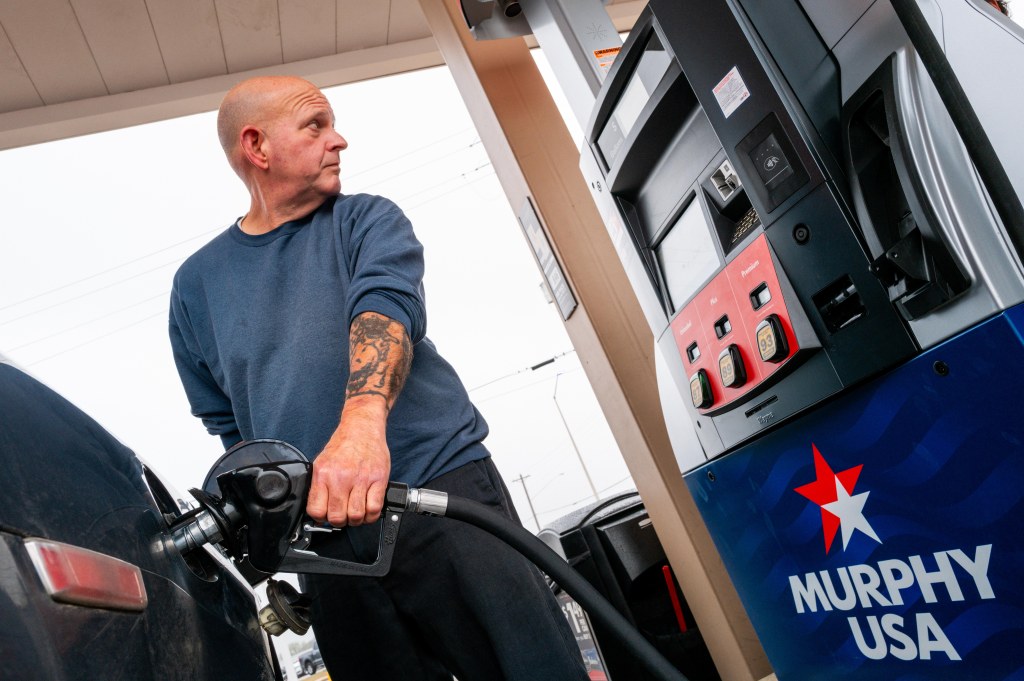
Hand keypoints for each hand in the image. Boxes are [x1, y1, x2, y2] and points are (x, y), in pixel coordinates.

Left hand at [306, 396, 390, 525]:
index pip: (316, 511)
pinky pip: (374, 508)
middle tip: (343, 515)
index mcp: (323, 474)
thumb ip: (319, 486)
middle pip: (337, 517)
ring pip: (356, 516)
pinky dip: (371, 515)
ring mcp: (361, 478)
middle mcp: (341, 477)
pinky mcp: (378, 478)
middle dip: (340, 521)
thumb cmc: (344, 444)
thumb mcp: (323, 462)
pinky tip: (368, 509)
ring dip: (356, 520)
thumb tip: (318, 512)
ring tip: (356, 512)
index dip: (321, 518)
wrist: (362, 426)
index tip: (326, 516)